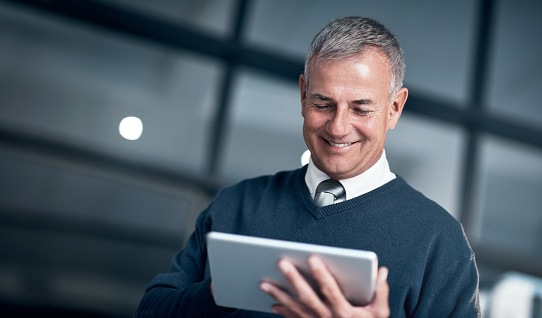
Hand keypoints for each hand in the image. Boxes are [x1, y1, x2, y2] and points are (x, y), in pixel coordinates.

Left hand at [260, 256, 389, 317]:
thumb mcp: (380, 313)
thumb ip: (381, 291)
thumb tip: (382, 271)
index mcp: (345, 312)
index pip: (331, 290)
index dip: (322, 274)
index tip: (313, 258)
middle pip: (307, 297)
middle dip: (293, 279)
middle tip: (281, 263)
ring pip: (295, 310)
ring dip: (278, 296)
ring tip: (264, 283)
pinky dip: (282, 313)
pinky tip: (272, 305)